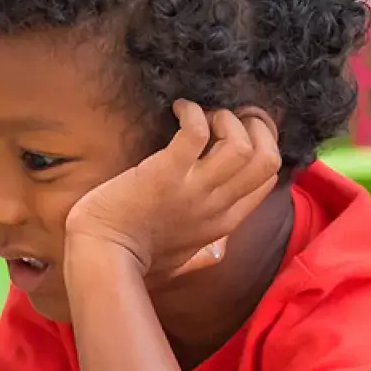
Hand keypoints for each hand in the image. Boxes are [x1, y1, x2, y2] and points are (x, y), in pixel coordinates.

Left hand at [64, 100, 280, 279]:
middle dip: (257, 129)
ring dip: (226, 120)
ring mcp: (194, 189)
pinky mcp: (166, 173)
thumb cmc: (134, 258)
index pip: (266, 180)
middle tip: (231, 116)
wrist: (102, 255)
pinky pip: (196, 134)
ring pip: (242, 146)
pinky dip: (192, 114)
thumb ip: (206, 256)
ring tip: (204, 115)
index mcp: (224, 223)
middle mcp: (217, 205)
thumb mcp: (183, 261)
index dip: (262, 148)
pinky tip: (179, 108)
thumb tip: (220, 251)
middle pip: (268, 160)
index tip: (240, 133)